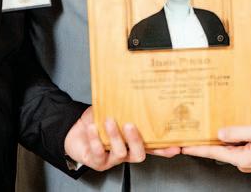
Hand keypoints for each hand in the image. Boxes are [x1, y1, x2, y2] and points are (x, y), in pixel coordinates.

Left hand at [64, 107, 179, 170]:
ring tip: (109, 121)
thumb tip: (132, 89)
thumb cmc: (96, 120)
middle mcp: (125, 152)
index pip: (152, 146)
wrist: (74, 129)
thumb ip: (122, 105)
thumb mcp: (111, 109)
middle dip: (136, 140)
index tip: (176, 146)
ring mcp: (112, 159)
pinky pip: (99, 153)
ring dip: (115, 136)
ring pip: (120, 153)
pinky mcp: (97, 162)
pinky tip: (92, 129)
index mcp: (132, 140)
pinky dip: (95, 140)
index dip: (164, 148)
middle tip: (130, 125)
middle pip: (139, 153)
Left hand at [182, 123, 250, 171]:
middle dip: (209, 141)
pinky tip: (235, 131)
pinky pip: (241, 148)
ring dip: (224, 139)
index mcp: (242, 159)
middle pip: (221, 150)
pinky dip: (235, 140)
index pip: (213, 152)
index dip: (197, 148)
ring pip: (232, 149)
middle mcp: (244, 163)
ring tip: (214, 127)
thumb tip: (220, 132)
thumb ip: (237, 132)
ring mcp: (250, 162)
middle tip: (196, 132)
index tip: (184, 146)